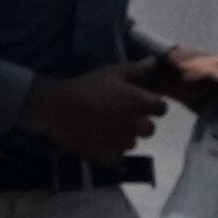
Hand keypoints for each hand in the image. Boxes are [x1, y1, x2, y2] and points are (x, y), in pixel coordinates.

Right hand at [22, 65, 172, 162]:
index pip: (161, 109)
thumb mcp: (112, 72)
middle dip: (139, 124)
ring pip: (132, 143)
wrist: (56, 106)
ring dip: (124, 138)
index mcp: (140, 103)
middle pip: (149, 129)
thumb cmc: (86, 86)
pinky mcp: (106, 155)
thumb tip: (155, 60)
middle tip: (120, 117)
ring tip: (105, 128)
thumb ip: (137, 68)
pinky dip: (110, 152)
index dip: (152, 106)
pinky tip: (99, 142)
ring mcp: (122, 142)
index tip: (139, 104)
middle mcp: (136, 124)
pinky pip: (117, 157)